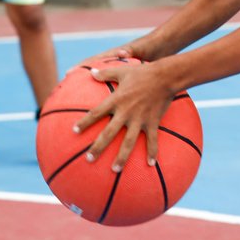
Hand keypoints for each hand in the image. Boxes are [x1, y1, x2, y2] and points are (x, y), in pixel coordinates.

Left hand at [73, 57, 173, 171]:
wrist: (165, 76)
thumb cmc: (142, 72)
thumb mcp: (122, 70)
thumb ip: (105, 73)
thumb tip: (91, 73)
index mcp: (116, 100)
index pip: (96, 113)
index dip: (85, 122)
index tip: (74, 131)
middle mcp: (125, 112)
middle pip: (109, 133)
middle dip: (98, 147)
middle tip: (89, 159)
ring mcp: (139, 119)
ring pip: (128, 142)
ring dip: (121, 157)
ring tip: (114, 170)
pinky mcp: (152, 122)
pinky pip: (152, 140)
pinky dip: (152, 152)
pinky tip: (151, 165)